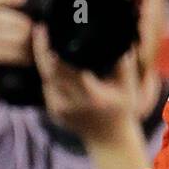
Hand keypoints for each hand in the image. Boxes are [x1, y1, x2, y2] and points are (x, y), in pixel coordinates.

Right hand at [0, 0, 31, 112]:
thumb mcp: (4, 38)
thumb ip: (14, 21)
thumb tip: (37, 2)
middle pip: (2, 15)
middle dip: (24, 24)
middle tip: (40, 34)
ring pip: (4, 33)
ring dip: (25, 41)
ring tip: (36, 50)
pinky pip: (2, 50)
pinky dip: (19, 54)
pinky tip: (28, 60)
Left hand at [35, 30, 142, 147]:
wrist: (109, 139)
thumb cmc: (122, 109)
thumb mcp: (129, 85)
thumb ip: (125, 63)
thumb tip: (121, 38)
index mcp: (92, 94)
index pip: (66, 68)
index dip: (53, 49)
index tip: (49, 31)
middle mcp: (72, 103)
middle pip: (49, 72)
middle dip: (41, 50)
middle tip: (40, 29)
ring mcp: (60, 110)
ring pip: (44, 79)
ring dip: (41, 59)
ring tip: (42, 38)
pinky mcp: (54, 112)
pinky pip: (47, 87)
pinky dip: (46, 72)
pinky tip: (48, 57)